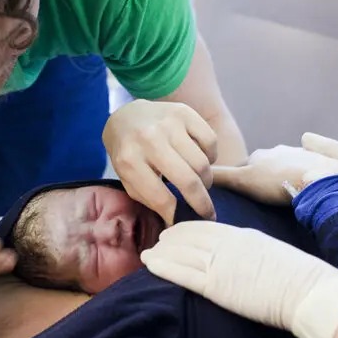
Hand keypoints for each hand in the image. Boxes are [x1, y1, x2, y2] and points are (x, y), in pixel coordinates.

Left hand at [104, 100, 217, 222]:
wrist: (126, 117)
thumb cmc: (129, 155)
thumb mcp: (128, 179)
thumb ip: (150, 199)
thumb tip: (175, 224)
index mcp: (129, 161)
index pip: (161, 198)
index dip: (175, 216)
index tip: (184, 224)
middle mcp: (149, 140)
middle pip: (188, 180)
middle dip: (202, 204)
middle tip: (207, 214)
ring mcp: (168, 124)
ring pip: (202, 163)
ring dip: (207, 181)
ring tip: (201, 185)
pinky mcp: (184, 112)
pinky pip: (211, 142)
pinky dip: (211, 157)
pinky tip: (202, 160)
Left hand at [141, 221, 337, 337]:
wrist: (309, 291)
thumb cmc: (298, 277)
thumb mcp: (270, 251)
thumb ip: (251, 250)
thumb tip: (244, 255)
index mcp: (241, 235)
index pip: (204, 228)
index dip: (185, 229)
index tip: (174, 231)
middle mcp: (226, 246)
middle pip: (187, 237)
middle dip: (170, 239)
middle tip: (158, 241)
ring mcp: (220, 265)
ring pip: (180, 253)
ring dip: (161, 252)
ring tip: (148, 254)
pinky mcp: (217, 286)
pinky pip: (182, 273)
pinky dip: (163, 266)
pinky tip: (150, 263)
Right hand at [211, 145, 337, 204]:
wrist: (319, 179)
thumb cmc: (277, 181)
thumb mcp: (242, 180)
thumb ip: (221, 176)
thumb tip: (195, 173)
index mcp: (259, 154)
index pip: (247, 164)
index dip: (244, 176)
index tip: (247, 190)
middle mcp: (279, 149)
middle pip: (269, 163)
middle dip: (267, 175)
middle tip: (268, 194)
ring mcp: (302, 153)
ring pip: (290, 164)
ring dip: (288, 174)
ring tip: (290, 191)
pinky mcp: (322, 160)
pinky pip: (312, 166)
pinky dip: (308, 173)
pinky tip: (310, 184)